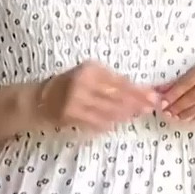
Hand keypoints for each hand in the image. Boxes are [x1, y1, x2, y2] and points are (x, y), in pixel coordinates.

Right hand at [36, 61, 158, 132]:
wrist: (40, 100)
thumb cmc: (70, 85)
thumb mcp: (89, 75)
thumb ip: (111, 81)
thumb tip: (141, 92)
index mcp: (90, 69)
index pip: (120, 81)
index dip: (139, 91)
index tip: (154, 97)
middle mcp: (83, 83)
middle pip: (117, 97)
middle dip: (136, 104)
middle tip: (150, 109)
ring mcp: (76, 100)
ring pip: (109, 111)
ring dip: (125, 115)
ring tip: (136, 116)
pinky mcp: (71, 115)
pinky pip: (96, 122)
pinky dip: (109, 124)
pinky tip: (118, 124)